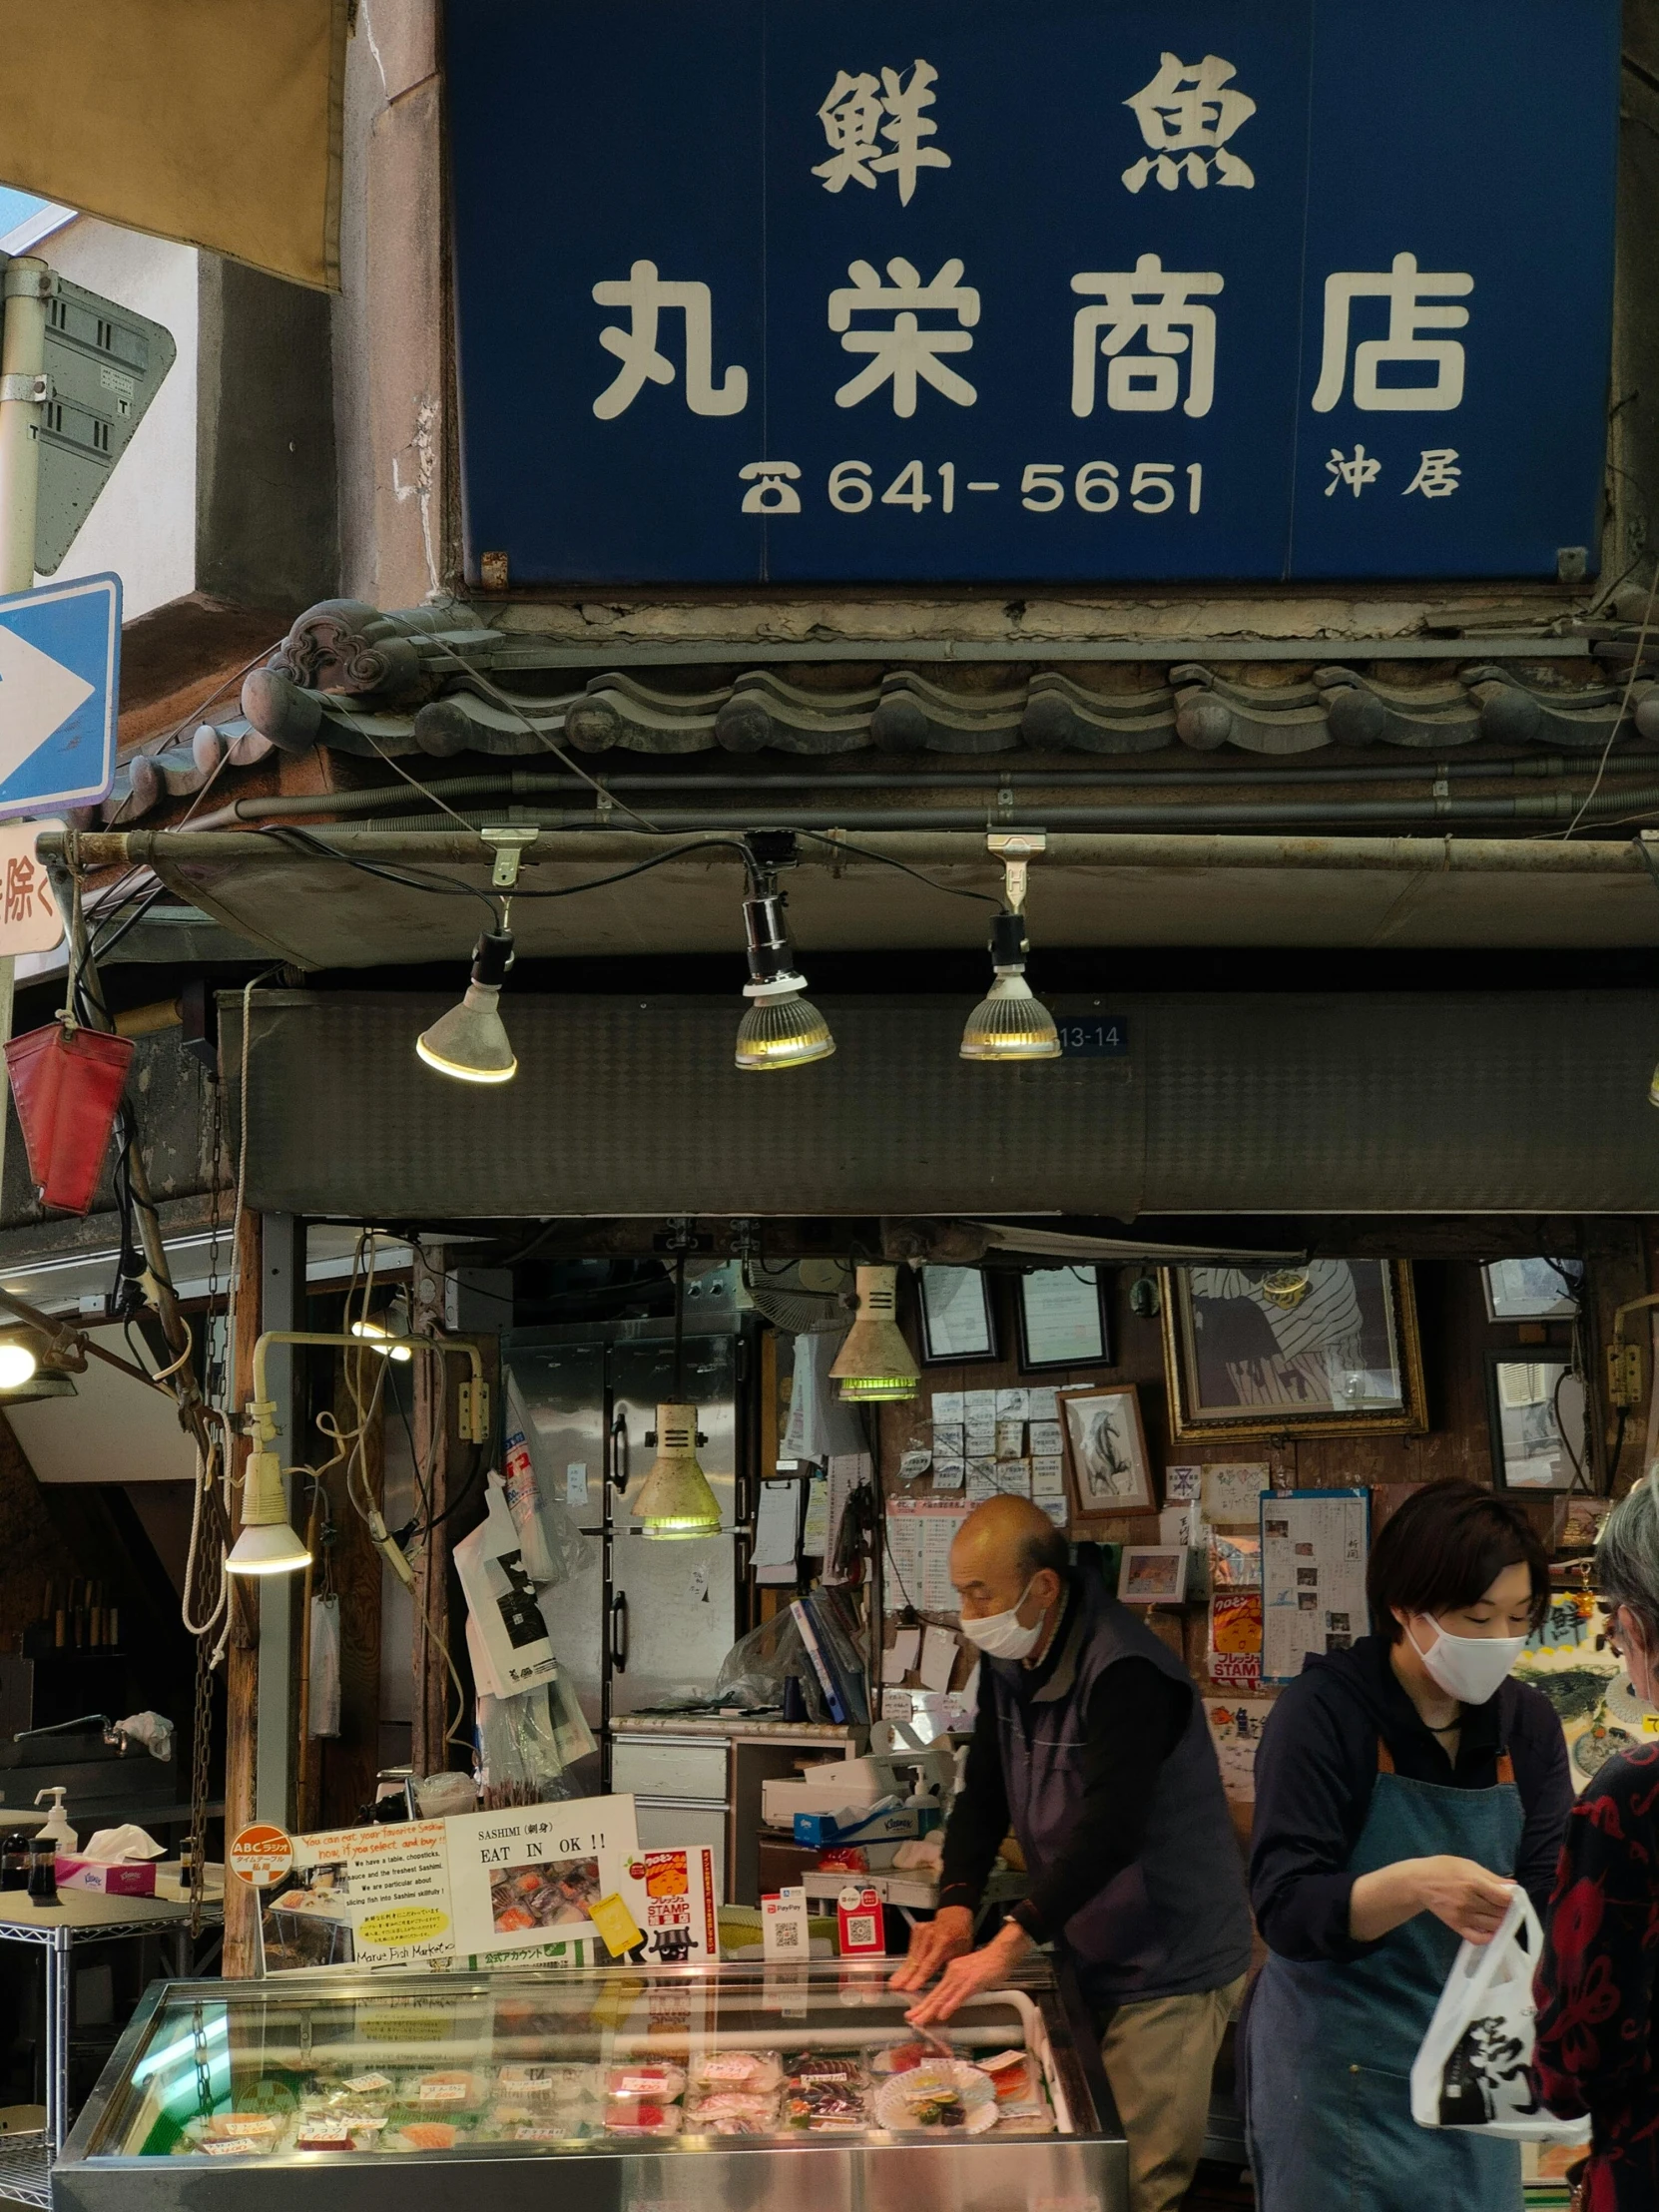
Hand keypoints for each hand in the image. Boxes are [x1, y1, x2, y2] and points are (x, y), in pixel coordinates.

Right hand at [888, 1905, 973, 1993]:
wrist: (955, 1915)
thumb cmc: (961, 1936)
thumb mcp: (961, 1953)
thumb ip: (951, 1967)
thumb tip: (944, 1985)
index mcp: (943, 1942)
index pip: (929, 1964)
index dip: (919, 1977)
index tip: (910, 1988)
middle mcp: (930, 1935)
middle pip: (916, 1960)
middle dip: (905, 1975)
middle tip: (894, 1986)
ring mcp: (921, 1930)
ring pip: (911, 1956)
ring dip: (902, 1971)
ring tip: (894, 1983)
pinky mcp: (916, 1929)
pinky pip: (911, 1949)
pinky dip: (907, 1962)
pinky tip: (900, 1973)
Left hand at [902, 1922, 1032, 2028]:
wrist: (1001, 1954)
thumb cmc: (988, 1966)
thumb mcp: (968, 1976)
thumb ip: (958, 1987)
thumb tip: (950, 2002)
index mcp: (951, 1971)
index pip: (935, 1991)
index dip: (924, 2004)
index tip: (914, 2014)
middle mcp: (952, 1973)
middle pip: (935, 1994)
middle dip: (922, 2009)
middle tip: (909, 2020)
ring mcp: (961, 1977)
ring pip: (943, 1996)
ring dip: (930, 2010)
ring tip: (920, 2021)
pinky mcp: (972, 1982)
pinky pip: (958, 1996)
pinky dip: (949, 2006)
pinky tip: (942, 2015)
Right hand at [1414, 1855, 1515, 1944]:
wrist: (1420, 1882)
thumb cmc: (1445, 1869)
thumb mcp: (1468, 1865)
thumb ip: (1491, 1876)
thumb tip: (1513, 1886)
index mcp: (1474, 1883)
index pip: (1504, 1898)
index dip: (1512, 1899)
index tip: (1511, 1897)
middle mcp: (1470, 1901)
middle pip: (1500, 1913)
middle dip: (1507, 1910)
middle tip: (1505, 1906)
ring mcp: (1463, 1916)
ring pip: (1493, 1926)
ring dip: (1500, 1922)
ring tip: (1498, 1915)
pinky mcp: (1457, 1926)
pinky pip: (1478, 1938)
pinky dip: (1488, 1937)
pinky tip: (1490, 1929)